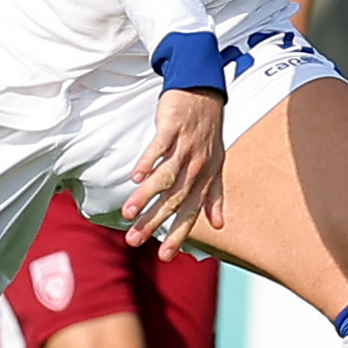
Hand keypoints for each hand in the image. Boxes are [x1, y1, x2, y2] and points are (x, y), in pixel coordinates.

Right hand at [124, 88, 226, 258]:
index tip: (164, 257)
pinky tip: (134, 177)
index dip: (178, 234)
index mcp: (205, 178)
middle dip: (155, 222)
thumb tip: (219, 225)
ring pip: (165, 177)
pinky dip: (148, 161)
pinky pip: (160, 147)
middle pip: (174, 199)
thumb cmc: (209, 131)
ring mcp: (185, 146)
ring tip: (128, 215)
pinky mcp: (173, 127)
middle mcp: (197, 166)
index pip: (190, 212)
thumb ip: (215, 196)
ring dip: (146, 196)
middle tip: (134, 241)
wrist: (205, 91)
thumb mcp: (216, 165)